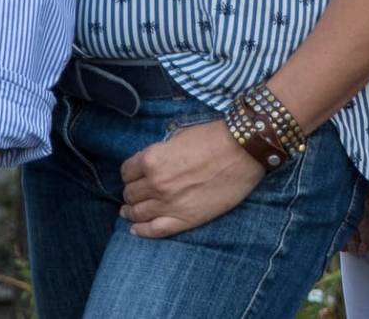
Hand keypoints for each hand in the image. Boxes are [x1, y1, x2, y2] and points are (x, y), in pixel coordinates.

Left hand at [119, 119, 264, 238]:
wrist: (242, 151)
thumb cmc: (212, 138)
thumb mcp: (178, 136)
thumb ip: (160, 152)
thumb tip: (152, 162)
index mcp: (151, 160)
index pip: (127, 172)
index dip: (130, 174)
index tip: (134, 176)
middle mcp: (155, 184)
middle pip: (130, 193)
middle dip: (131, 192)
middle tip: (135, 193)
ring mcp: (169, 204)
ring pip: (138, 213)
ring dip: (131, 212)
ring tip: (130, 212)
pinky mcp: (185, 220)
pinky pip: (155, 230)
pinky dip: (142, 231)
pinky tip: (135, 230)